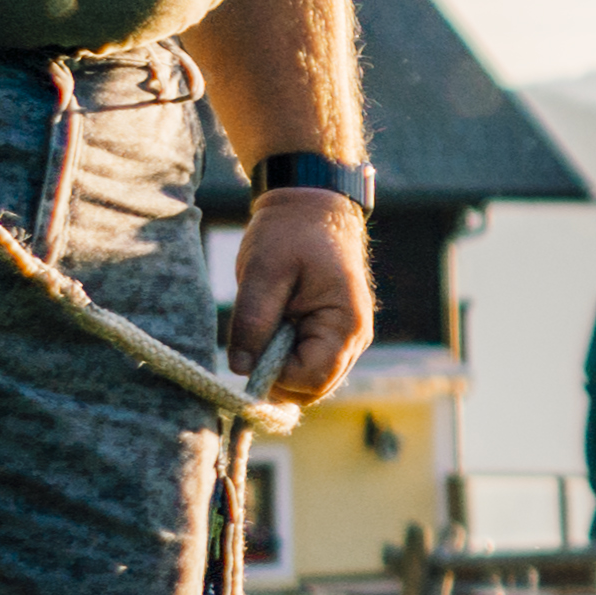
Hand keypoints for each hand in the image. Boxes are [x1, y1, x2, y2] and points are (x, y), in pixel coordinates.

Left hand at [234, 191, 374, 409]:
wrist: (311, 205)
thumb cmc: (289, 233)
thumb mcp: (263, 272)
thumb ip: (252, 321)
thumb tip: (241, 369)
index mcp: (345, 324)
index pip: (310, 380)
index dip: (275, 375)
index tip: (250, 351)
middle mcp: (355, 339)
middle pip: (313, 389)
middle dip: (278, 377)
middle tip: (254, 341)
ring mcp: (348, 339)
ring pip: (311, 382)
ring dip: (281, 367)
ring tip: (267, 328)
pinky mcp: (334, 335)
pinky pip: (309, 364)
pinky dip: (286, 358)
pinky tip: (274, 329)